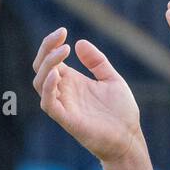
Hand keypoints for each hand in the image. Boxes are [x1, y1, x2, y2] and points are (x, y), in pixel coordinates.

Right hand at [32, 29, 140, 163]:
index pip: (50, 59)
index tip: (63, 31)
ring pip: (39, 83)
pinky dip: (48, 88)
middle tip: (61, 36)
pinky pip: (48, 104)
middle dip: (46, 49)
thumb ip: (97, 62)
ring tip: (62, 52)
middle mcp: (64, 92)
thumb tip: (79, 43)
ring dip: (48, 64)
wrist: (129, 138)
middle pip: (41, 67)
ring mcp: (64, 105)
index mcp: (72, 81)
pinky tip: (57, 74)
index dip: (51, 44)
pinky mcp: (67, 120)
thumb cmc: (121, 112)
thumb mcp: (111, 79)